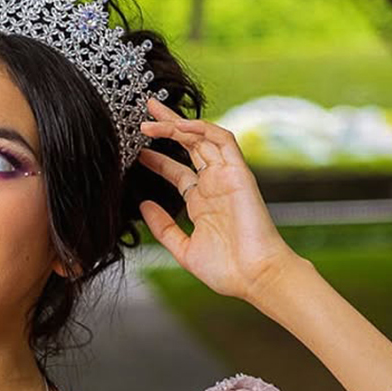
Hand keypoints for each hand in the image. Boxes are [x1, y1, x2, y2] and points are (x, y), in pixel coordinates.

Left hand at [137, 97, 297, 301]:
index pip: (178, 171)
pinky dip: (202, 128)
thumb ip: (163, 227)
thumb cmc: (226, 270)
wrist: (255, 277)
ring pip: (202, 138)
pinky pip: (223, 140)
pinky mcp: (239, 173)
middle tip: (143, 113)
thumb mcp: (183, 248)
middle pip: (189, 146)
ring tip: (151, 116)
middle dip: (167, 127)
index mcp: (203, 203)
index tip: (136, 150)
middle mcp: (214, 185)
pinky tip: (180, 124)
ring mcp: (227, 177)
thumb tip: (142, 204)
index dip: (157, 158)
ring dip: (178, 124)